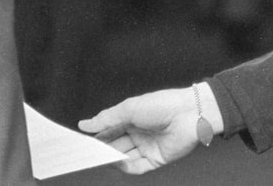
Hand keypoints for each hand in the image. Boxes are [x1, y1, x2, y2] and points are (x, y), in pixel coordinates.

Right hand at [78, 88, 201, 173]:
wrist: (191, 112)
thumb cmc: (165, 104)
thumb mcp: (130, 108)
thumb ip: (107, 118)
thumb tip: (85, 124)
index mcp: (133, 120)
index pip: (109, 132)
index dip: (96, 138)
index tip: (81, 143)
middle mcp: (139, 134)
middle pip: (114, 147)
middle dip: (101, 150)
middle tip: (86, 153)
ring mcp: (147, 147)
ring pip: (123, 159)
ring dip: (111, 159)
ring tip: (99, 157)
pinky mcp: (156, 159)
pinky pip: (137, 167)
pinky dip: (125, 167)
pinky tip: (118, 162)